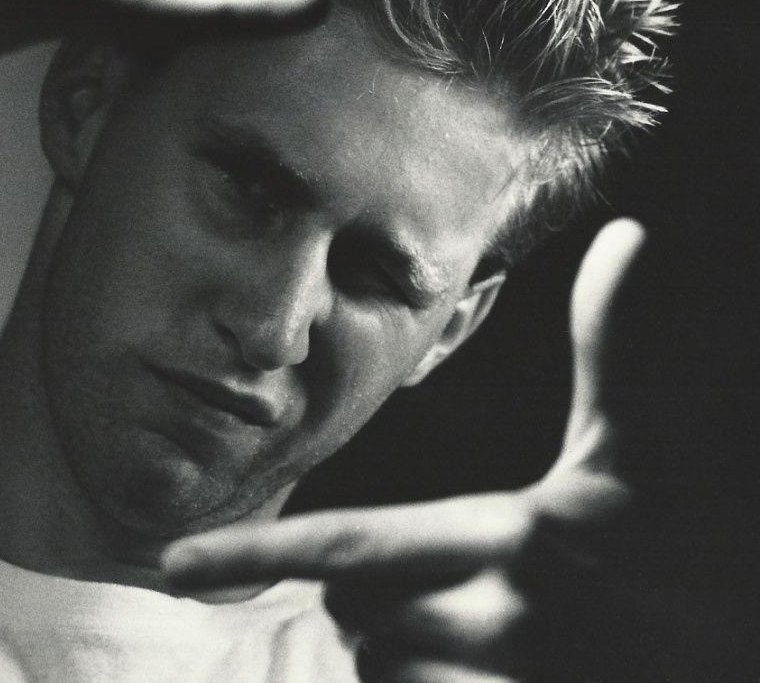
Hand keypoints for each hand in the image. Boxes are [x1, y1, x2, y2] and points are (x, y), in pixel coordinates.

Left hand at [163, 220, 714, 682]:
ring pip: (388, 672)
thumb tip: (627, 236)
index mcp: (518, 539)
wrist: (731, 647)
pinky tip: (483, 669)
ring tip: (473, 624)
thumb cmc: (677, 551)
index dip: (258, 549)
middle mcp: (506, 625)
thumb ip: (615, 354)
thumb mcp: (636, 459)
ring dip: (406, 649)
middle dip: (371, 592)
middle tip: (431, 573)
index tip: (172, 560)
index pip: (356, 544)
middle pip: (362, 615)